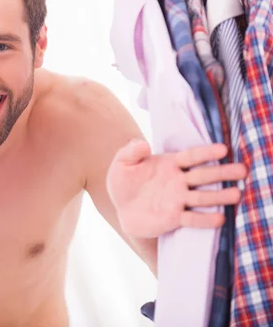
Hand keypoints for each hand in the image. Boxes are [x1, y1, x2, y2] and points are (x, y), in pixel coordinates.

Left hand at [106, 139, 246, 238]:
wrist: (121, 208)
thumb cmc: (124, 182)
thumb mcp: (121, 163)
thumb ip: (130, 152)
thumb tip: (142, 144)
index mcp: (169, 164)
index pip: (191, 156)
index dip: (206, 153)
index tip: (223, 149)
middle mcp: (178, 181)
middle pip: (203, 176)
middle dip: (222, 173)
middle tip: (242, 170)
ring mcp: (178, 200)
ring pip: (202, 197)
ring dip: (219, 196)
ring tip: (237, 194)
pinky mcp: (174, 217)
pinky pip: (192, 218)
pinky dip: (205, 219)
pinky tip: (220, 218)